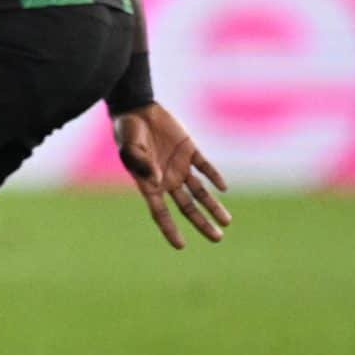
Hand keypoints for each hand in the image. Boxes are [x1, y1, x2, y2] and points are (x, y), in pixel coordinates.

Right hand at [113, 102, 230, 248]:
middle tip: (217, 239)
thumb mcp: (129, 148)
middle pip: (187, 207)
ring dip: (213, 206)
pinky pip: (205, 166)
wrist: (136, 108)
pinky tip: (223, 188)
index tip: (181, 246)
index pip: (161, 213)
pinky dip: (214, 176)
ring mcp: (180, 166)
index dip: (170, 229)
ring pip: (200, 192)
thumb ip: (141, 164)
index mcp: (149, 184)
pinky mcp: (189, 150)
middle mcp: (167, 179)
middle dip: (202, 223)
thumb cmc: (127, 131)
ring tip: (227, 222)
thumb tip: (159, 182)